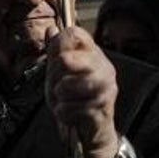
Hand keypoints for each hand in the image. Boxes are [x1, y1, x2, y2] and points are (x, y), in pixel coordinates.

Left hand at [45, 27, 119, 157]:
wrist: (87, 128)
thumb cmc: (71, 96)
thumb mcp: (58, 71)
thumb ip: (55, 51)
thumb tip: (51, 29)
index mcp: (92, 54)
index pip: (75, 34)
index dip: (58, 44)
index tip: (56, 58)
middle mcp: (103, 67)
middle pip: (68, 58)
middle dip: (55, 73)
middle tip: (58, 84)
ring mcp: (107, 88)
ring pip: (72, 83)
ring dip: (60, 93)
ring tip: (62, 97)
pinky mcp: (103, 108)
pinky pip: (73, 106)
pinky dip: (64, 111)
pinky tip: (67, 111)